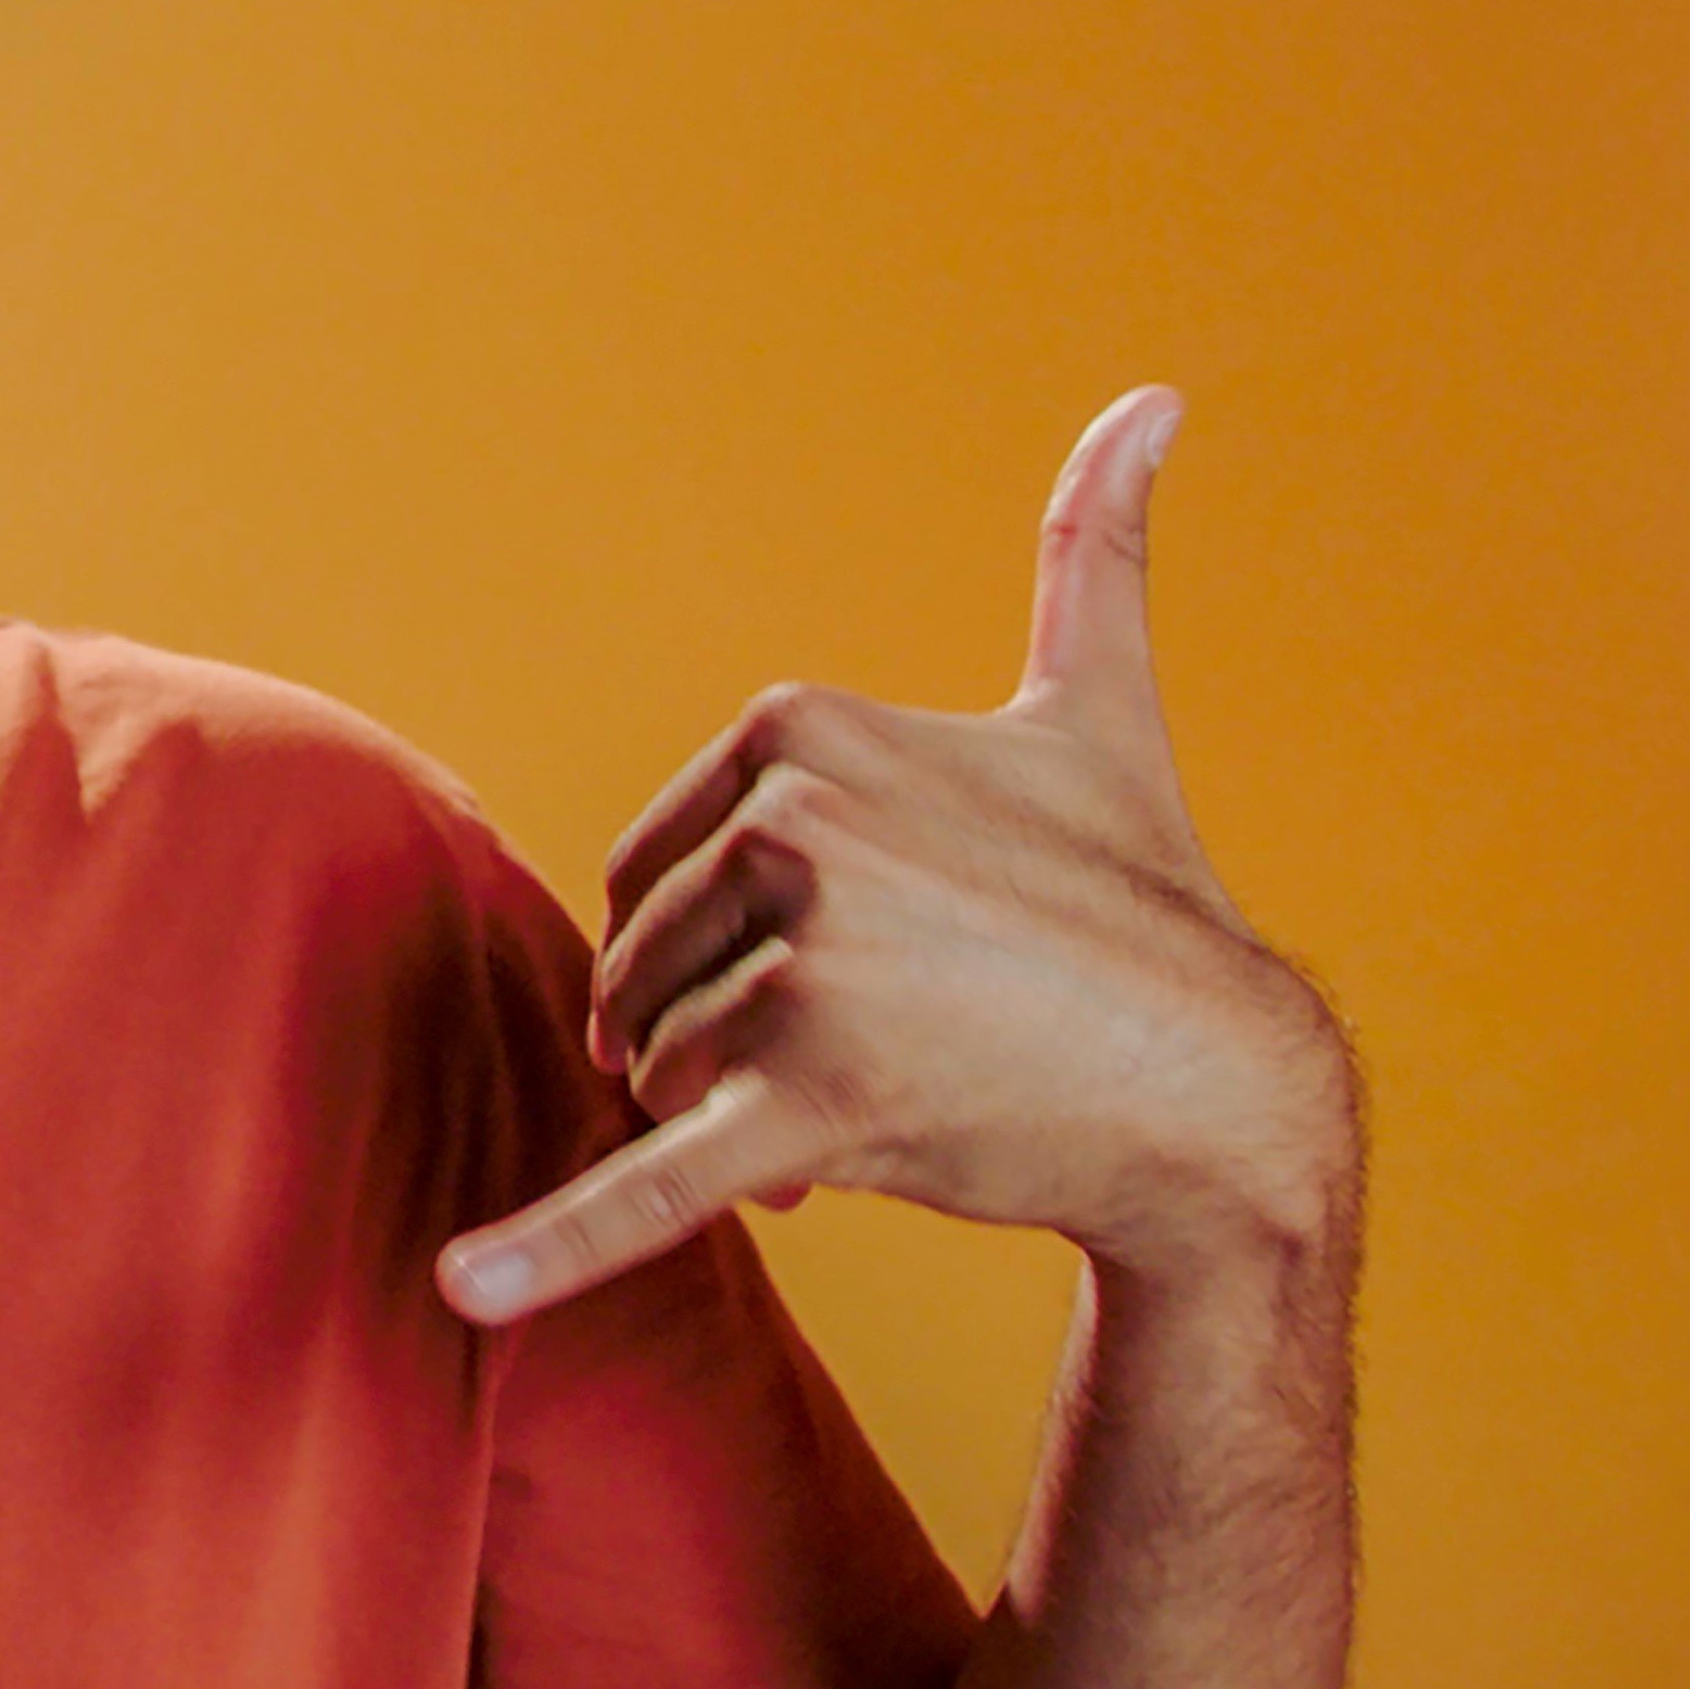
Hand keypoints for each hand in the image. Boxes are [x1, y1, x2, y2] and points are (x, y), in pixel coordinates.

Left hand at [438, 388, 1353, 1326]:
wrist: (1226, 1091)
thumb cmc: (1142, 901)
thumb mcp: (1099, 710)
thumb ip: (1092, 550)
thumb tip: (1154, 396)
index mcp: (799, 731)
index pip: (658, 875)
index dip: (736, 950)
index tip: (863, 970)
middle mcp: (789, 825)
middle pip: (650, 974)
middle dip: (729, 1043)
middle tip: (883, 1058)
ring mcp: (801, 961)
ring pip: (665, 1075)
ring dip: (742, 1124)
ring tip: (887, 1112)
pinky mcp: (812, 1098)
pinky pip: (651, 1183)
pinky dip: (551, 1245)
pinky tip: (462, 1291)